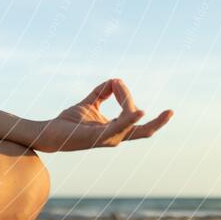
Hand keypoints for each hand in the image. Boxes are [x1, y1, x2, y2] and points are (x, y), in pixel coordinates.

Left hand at [34, 78, 172, 152]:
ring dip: (135, 113)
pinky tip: (139, 112)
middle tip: (171, 112)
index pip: (138, 123)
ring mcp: (105, 139)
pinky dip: (128, 120)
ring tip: (152, 111)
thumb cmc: (69, 122)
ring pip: (130, 129)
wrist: (49, 132)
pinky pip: (116, 129)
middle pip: (143, 132)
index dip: (139, 106)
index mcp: (115, 130)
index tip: (118, 82)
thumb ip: (102, 92)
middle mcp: (113, 136)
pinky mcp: (94, 137)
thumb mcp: (89, 103)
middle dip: (159, 124)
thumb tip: (115, 80)